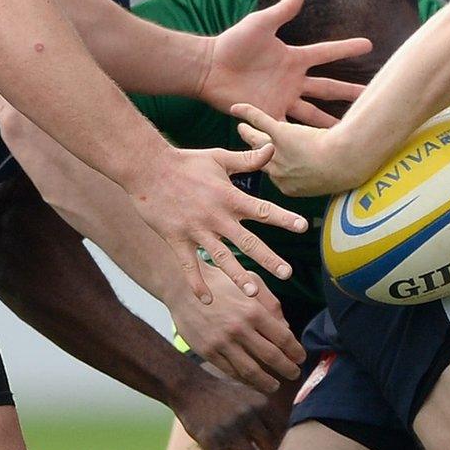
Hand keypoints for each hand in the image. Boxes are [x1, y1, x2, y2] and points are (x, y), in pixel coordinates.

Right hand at [124, 144, 308, 302]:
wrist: (147, 168)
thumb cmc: (185, 161)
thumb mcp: (219, 157)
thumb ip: (247, 159)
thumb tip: (272, 149)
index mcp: (229, 197)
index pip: (262, 209)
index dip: (283, 218)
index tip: (303, 227)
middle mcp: (216, 217)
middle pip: (247, 241)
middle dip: (268, 258)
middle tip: (286, 273)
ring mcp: (196, 230)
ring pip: (221, 258)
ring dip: (237, 276)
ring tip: (253, 293)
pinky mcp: (176, 239)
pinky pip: (188, 266)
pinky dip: (197, 283)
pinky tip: (207, 301)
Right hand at [170, 264, 305, 392]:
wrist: (181, 287)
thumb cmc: (220, 282)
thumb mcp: (249, 282)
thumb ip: (271, 304)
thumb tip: (287, 328)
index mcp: (253, 310)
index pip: (283, 338)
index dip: (295, 351)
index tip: (301, 358)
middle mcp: (239, 328)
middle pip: (271, 357)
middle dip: (287, 369)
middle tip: (294, 374)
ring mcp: (222, 342)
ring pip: (251, 371)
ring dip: (267, 382)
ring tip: (275, 385)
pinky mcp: (207, 351)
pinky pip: (230, 372)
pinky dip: (244, 380)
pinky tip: (252, 381)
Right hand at [171, 364, 285, 449]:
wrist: (188, 386)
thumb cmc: (218, 391)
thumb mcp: (246, 392)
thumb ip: (261, 410)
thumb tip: (279, 429)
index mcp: (260, 404)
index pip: (279, 431)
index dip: (278, 446)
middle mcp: (248, 416)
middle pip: (268, 449)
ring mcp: (230, 429)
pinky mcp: (211, 441)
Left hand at [201, 0, 369, 127]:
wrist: (209, 67)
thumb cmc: (233, 43)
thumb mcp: (260, 24)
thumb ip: (281, 10)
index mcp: (294, 59)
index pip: (327, 53)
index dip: (347, 49)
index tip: (369, 45)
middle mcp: (293, 81)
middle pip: (328, 88)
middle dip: (350, 92)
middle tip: (372, 97)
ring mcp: (282, 100)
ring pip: (313, 114)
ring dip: (330, 123)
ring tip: (350, 134)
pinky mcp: (269, 114)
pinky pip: (287, 129)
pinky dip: (300, 139)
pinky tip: (316, 151)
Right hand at [231, 105, 375, 197]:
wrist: (344, 162)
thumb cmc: (346, 172)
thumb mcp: (332, 181)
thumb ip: (324, 179)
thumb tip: (333, 177)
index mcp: (289, 187)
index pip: (276, 174)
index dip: (274, 166)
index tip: (270, 162)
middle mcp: (279, 173)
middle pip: (260, 161)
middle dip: (253, 155)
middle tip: (247, 150)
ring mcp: (276, 153)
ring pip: (256, 142)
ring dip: (248, 134)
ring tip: (241, 129)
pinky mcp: (279, 134)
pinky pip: (259, 122)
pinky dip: (247, 113)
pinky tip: (237, 108)